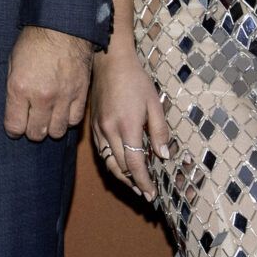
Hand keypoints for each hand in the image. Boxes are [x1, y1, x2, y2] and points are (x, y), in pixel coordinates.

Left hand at [5, 24, 92, 139]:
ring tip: (48, 117)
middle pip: (36, 133)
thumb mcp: (13, 62)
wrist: (63, 26)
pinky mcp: (81, 94)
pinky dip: (67, 119)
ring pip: (57, 131)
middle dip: (31, 130)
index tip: (15, 126)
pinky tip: (62, 111)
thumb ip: (14, 89)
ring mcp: (63, 97)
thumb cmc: (34, 41)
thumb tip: (15, 109)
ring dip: (50, 127)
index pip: (15, 127)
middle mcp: (42, 97)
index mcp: (20, 88)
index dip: (13, 129)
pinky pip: (74, 120)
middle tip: (31, 121)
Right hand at [88, 46, 172, 197]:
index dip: (144, 182)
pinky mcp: (93, 125)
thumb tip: (163, 155)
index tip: (152, 194)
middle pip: (121, 167)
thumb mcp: (154, 103)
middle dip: (134, 183)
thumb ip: (159, 131)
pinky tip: (120, 166)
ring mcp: (99, 129)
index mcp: (127, 126)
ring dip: (121, 177)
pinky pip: (101, 152)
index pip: (135, 164)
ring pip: (108, 162)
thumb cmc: (136, 80)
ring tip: (134, 185)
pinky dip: (111, 163)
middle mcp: (110, 131)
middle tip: (146, 194)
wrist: (110, 62)